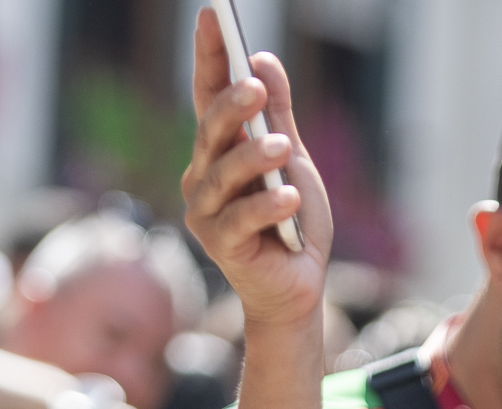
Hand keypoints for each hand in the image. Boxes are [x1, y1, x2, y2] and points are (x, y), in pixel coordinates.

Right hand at [182, 7, 330, 329]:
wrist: (298, 288)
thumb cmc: (293, 224)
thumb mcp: (293, 161)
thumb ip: (278, 115)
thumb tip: (263, 60)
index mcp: (218, 150)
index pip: (208, 94)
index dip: (209, 56)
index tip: (212, 15)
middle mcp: (203, 176)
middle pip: (211, 130)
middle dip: (231, 104)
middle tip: (255, 86)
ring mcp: (206, 212)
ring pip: (224, 174)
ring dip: (254, 158)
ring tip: (283, 148)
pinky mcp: (220, 245)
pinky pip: (241, 219)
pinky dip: (267, 206)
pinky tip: (290, 197)